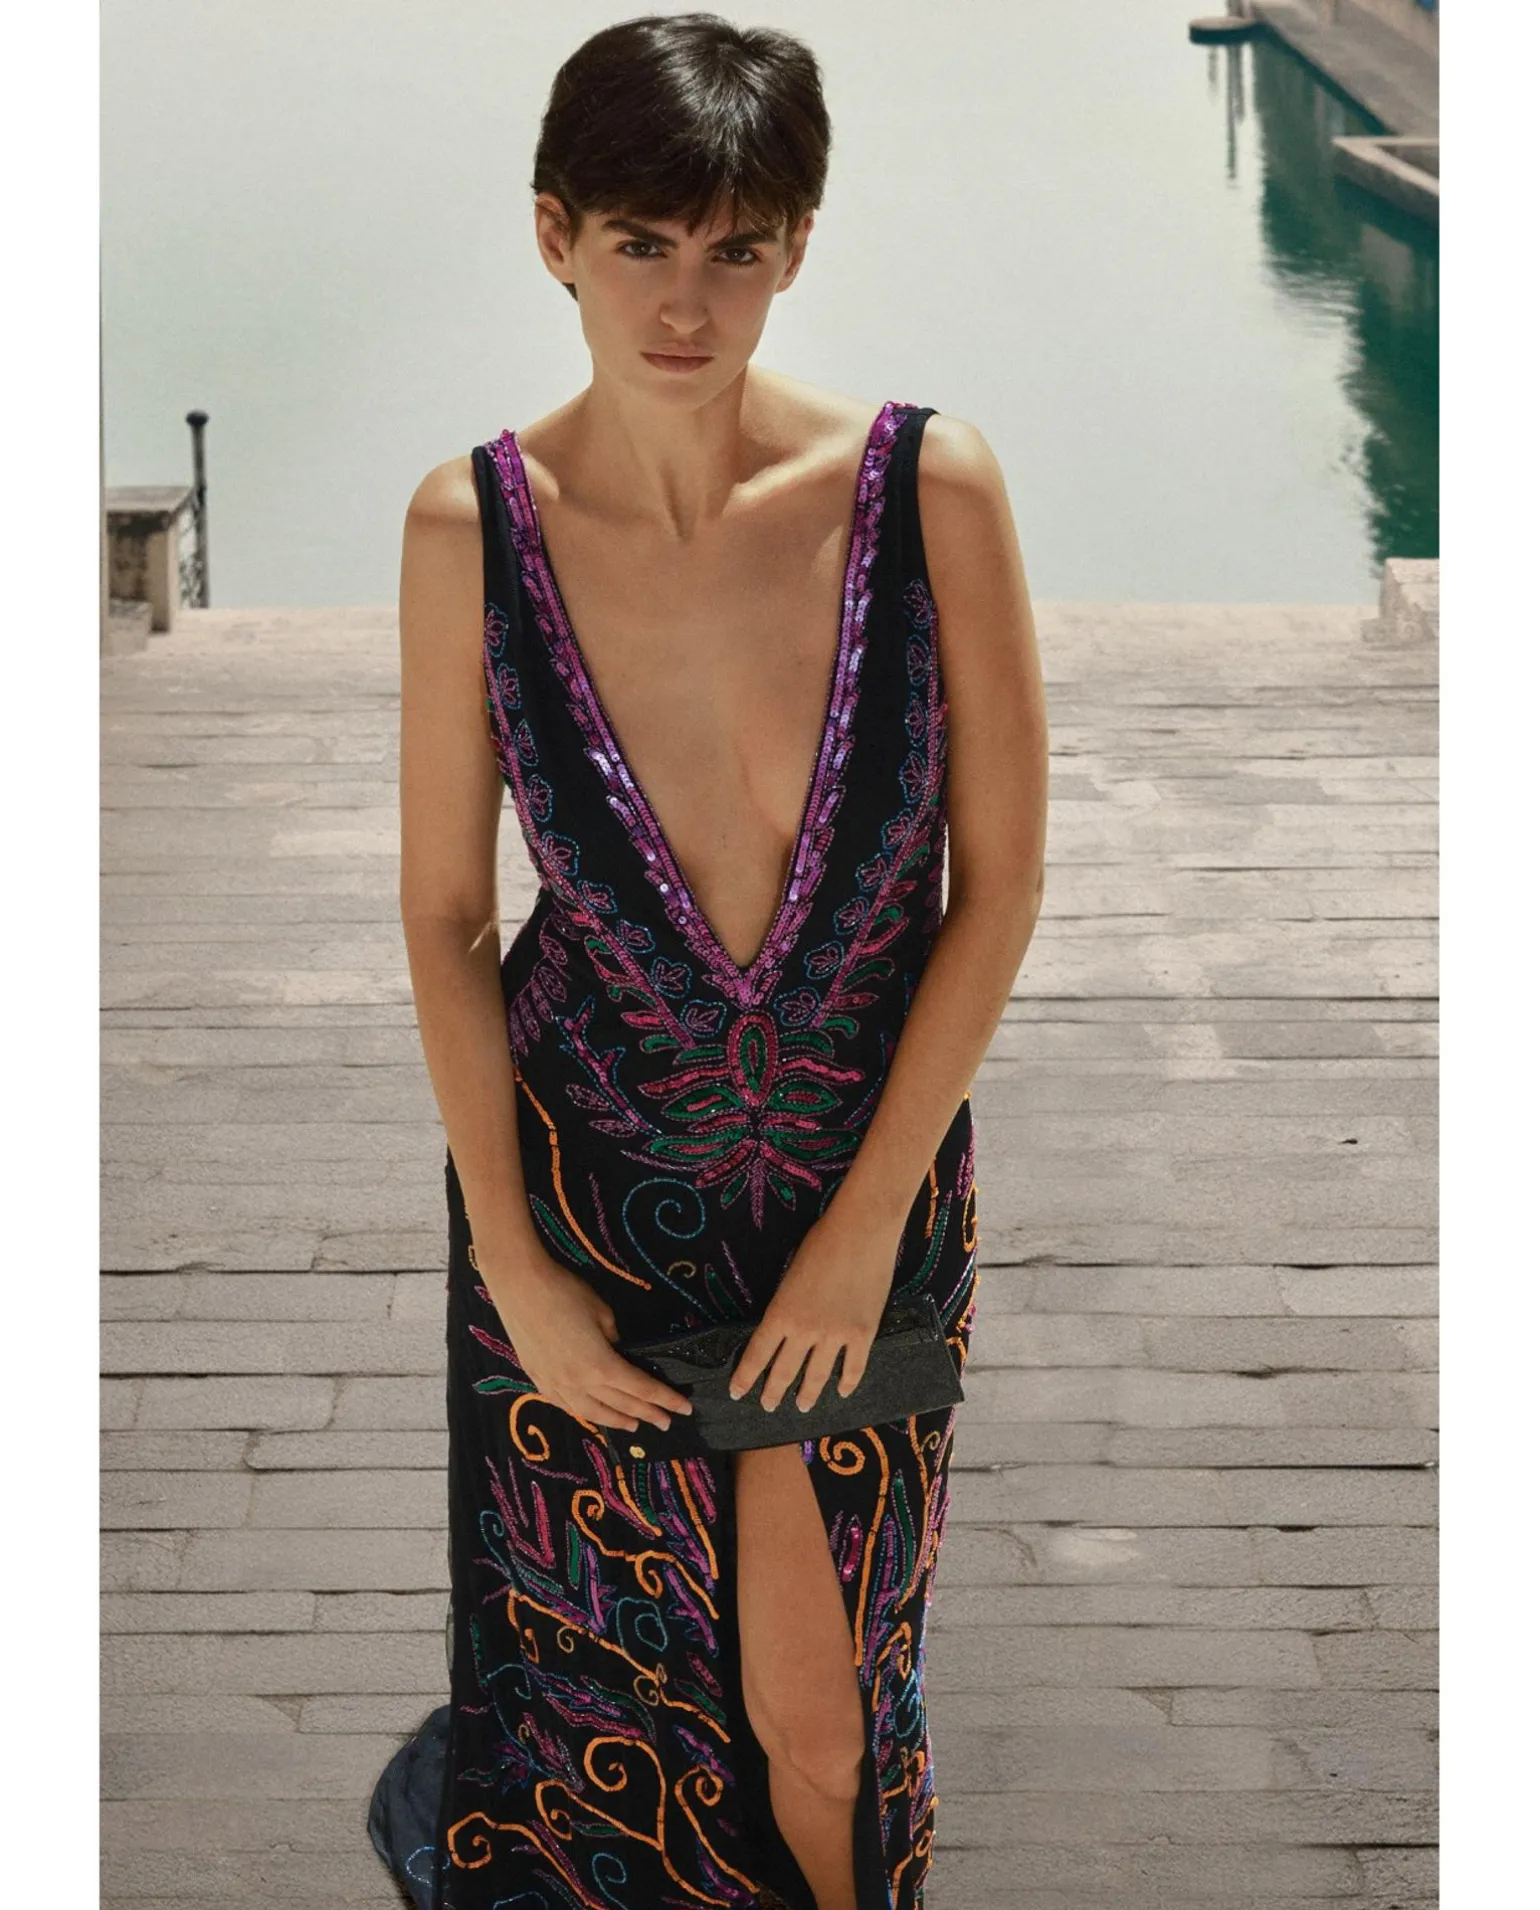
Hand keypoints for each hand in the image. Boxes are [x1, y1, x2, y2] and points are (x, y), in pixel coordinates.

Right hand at [481, 1249, 694, 1433]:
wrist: (520, 1286)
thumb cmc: (566, 1293)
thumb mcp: (602, 1313)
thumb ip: (614, 1340)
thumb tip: (617, 1353)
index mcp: (601, 1366)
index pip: (641, 1389)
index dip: (664, 1399)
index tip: (684, 1408)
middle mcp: (579, 1384)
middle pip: (620, 1405)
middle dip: (647, 1414)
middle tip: (666, 1423)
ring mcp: (555, 1385)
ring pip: (592, 1412)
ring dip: (616, 1421)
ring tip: (634, 1426)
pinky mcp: (538, 1379)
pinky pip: (567, 1405)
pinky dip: (585, 1413)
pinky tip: (591, 1414)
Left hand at [727, 1204, 901, 1411]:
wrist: (861, 1231)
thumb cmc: (821, 1242)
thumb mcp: (789, 1274)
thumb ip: (786, 1305)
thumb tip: (785, 1327)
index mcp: (780, 1313)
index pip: (757, 1355)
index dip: (745, 1377)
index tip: (736, 1392)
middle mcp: (805, 1331)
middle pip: (784, 1372)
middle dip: (773, 1392)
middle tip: (767, 1406)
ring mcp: (836, 1335)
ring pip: (817, 1377)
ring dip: (807, 1395)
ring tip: (802, 1407)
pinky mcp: (863, 1334)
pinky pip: (853, 1368)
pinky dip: (847, 1383)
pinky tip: (841, 1391)